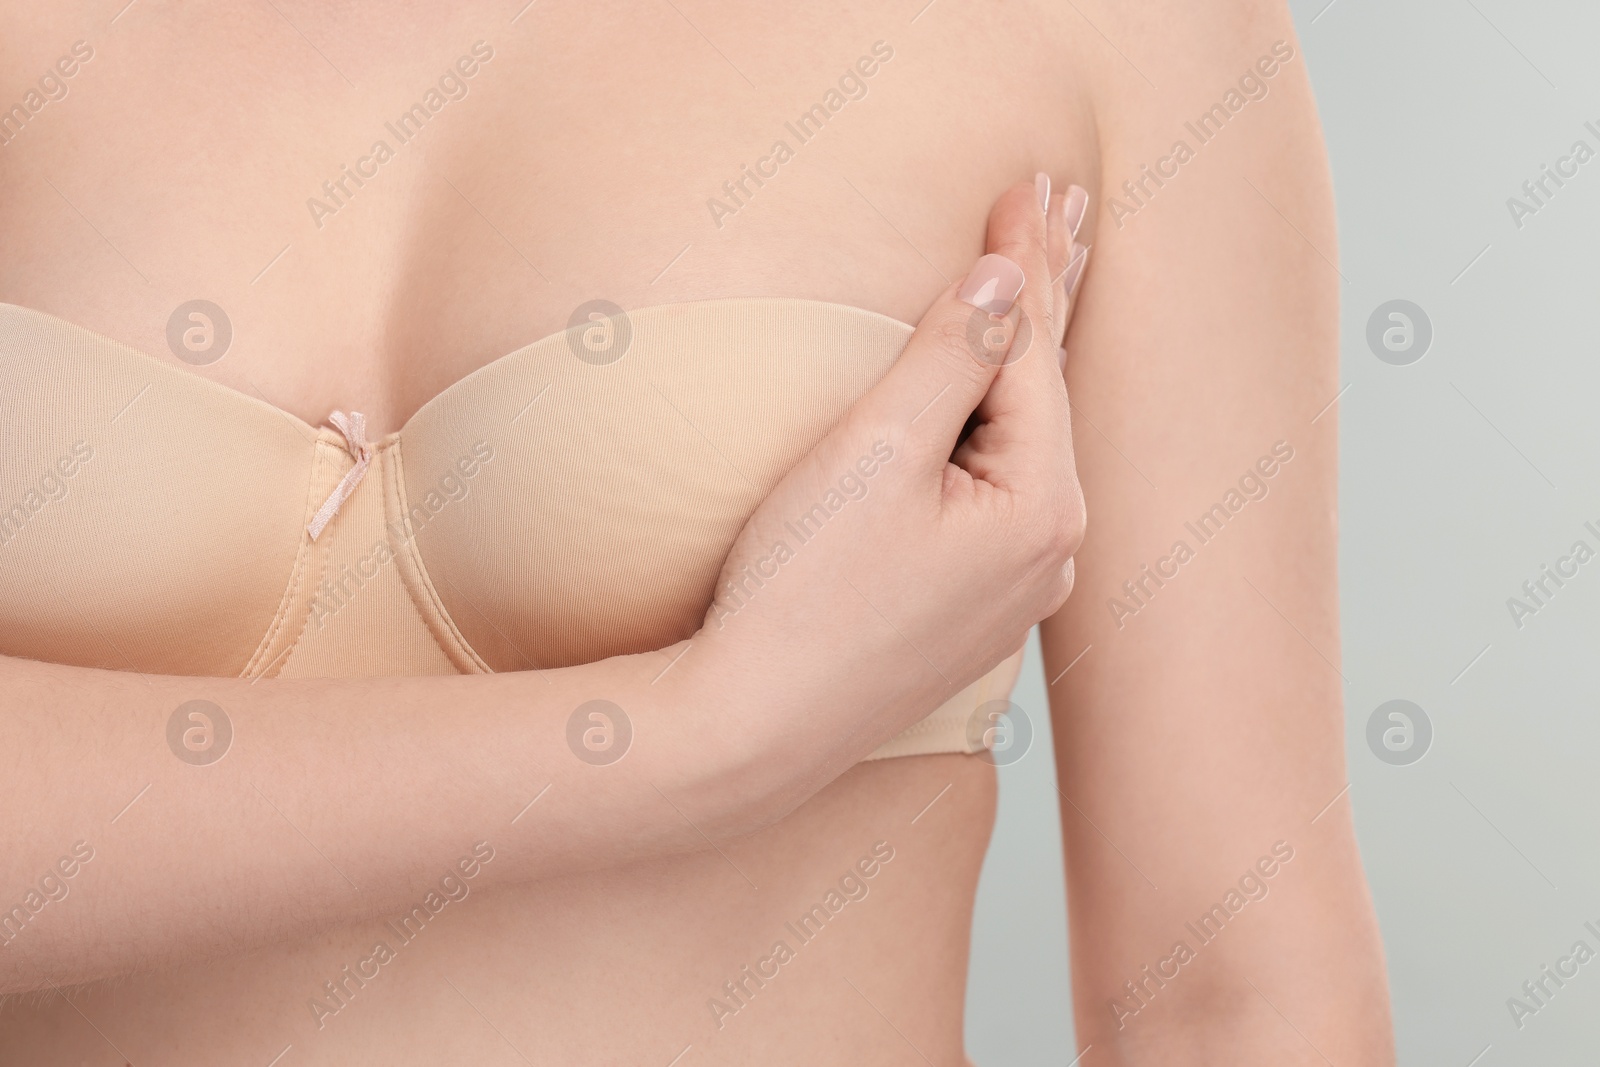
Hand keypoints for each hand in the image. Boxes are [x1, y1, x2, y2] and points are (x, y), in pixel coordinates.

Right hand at [690, 176, 1091, 819]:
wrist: (752, 729)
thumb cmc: (802, 595)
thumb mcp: (874, 453)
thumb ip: (950, 358)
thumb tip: (1005, 282)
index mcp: (1042, 507)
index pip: (1034, 353)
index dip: (1024, 262)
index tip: (1026, 184)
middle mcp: (1049, 553)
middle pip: (1046, 395)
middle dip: (1045, 297)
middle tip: (1063, 207)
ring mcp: (1013, 591)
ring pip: (1025, 444)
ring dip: (1024, 361)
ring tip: (1040, 285)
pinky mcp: (970, 612)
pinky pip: (999, 491)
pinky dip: (997, 429)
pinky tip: (999, 406)